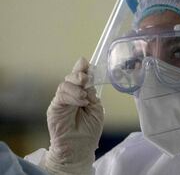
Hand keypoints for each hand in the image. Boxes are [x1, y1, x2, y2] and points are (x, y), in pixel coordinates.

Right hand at [45, 57, 103, 174]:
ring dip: (76, 88)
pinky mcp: (54, 107)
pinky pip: (60, 96)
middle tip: (86, 80)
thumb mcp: (96, 107)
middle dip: (79, 75)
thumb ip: (91, 92)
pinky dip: (71, 97)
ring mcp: (62, 100)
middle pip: (71, 77)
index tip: (86, 62)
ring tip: (84, 99)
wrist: (80, 147)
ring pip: (65, 84)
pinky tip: (80, 102)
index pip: (81, 77)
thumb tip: (88, 75)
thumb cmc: (89, 129)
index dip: (82, 68)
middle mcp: (71, 94)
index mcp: (82, 93)